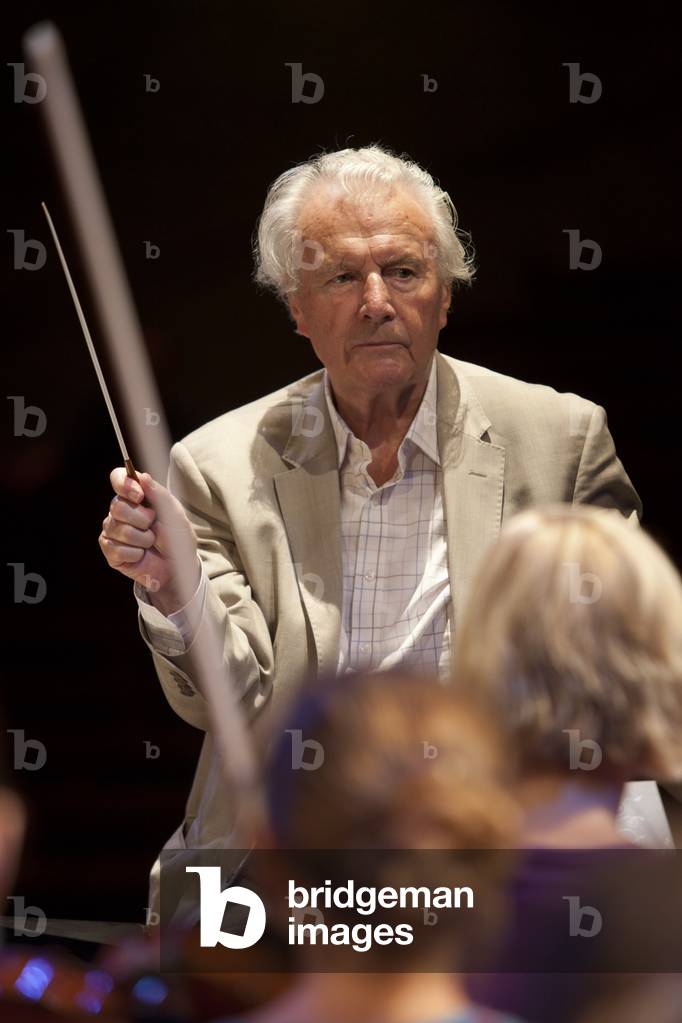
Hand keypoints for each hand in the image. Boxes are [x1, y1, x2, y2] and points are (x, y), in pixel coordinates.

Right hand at [98, 468, 198, 613]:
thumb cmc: (176, 537)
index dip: (124, 484)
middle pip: (117, 506)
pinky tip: (141, 555)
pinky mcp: (110, 552)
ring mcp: (113, 531)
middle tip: (153, 526)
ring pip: (119, 529)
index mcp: (135, 496)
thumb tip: (142, 477)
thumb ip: (159, 495)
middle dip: (142, 519)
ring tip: (150, 542)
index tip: (139, 495)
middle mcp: (120, 511)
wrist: (178, 565)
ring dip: (143, 539)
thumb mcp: (174, 514)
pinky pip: (117, 549)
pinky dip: (135, 554)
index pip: (118, 478)